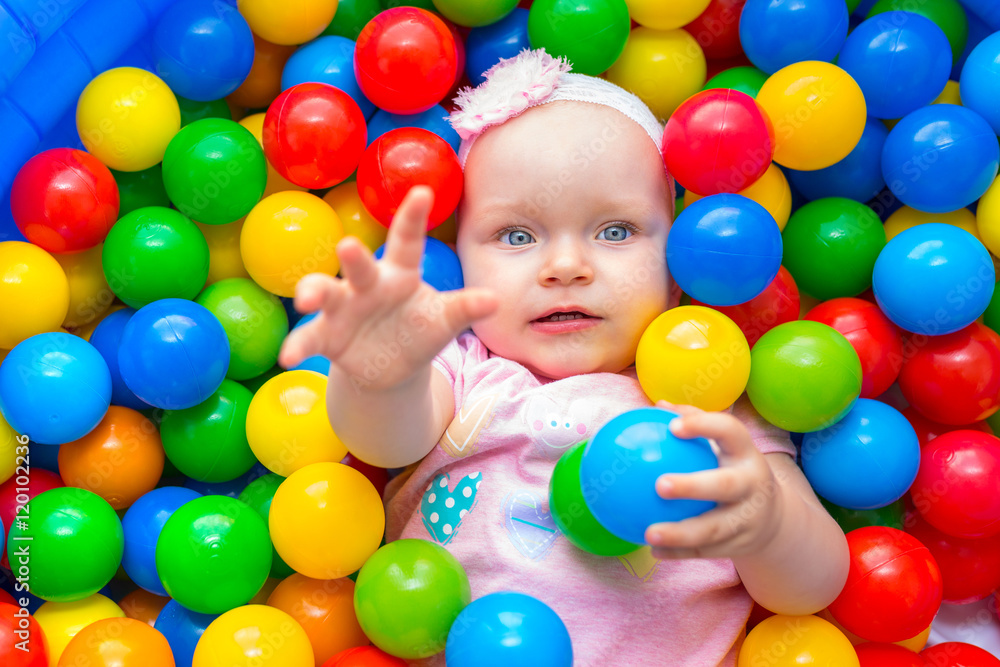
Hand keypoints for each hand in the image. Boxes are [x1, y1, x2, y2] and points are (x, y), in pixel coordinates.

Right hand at [278, 186, 497, 390]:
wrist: (391, 365)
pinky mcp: (326, 336)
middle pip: (359, 265)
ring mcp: (343, 308)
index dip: (412, 217)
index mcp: (400, 274)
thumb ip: (464, 308)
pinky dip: (298, 345)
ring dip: (313, 292)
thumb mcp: (444, 321)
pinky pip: (309, 338)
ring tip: (306, 300)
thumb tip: (496, 300)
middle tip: (347, 246)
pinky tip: (288, 357)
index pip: (407, 242)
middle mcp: (367, 284)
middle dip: (353, 256)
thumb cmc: (419, 330)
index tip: (423, 191)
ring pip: (324, 293)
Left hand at [644, 401, 783, 559]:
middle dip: (693, 486)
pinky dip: (678, 553)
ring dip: (680, 534)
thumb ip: (694, 422)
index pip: (730, 432)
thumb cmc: (733, 469)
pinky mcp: (740, 545)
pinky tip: (652, 551)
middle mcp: (752, 485)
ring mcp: (748, 518)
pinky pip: (706, 551)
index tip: (673, 426)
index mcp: (746, 453)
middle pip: (724, 486)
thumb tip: (658, 406)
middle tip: (660, 485)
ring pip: (714, 528)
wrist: (775, 518)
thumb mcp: (724, 446)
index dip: (704, 427)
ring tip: (648, 533)